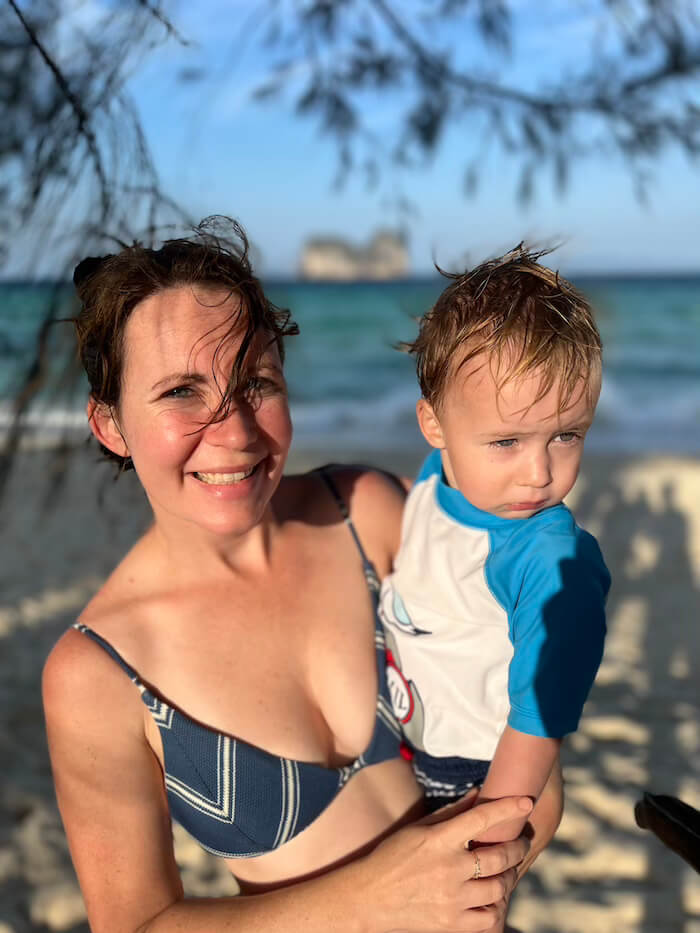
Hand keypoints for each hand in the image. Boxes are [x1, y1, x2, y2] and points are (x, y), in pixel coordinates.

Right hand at [363, 795, 532, 932]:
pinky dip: (497, 908)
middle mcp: (449, 868)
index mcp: (439, 840)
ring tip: (509, 870)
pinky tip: (495, 899)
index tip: (526, 802)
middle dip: (517, 846)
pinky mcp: (451, 923)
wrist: (368, 898)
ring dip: (510, 877)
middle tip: (520, 841)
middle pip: (500, 856)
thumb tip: (478, 793)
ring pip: (500, 888)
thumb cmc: (392, 857)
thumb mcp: (418, 829)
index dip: (508, 808)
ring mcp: (452, 898)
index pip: (482, 819)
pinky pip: (489, 918)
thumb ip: (451, 813)